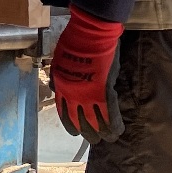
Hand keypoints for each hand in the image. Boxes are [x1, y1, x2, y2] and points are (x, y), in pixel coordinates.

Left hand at [50, 6, 123, 143]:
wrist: (89, 33)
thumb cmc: (74, 41)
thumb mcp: (59, 60)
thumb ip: (58, 76)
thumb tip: (54, 87)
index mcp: (61, 87)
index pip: (64, 112)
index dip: (70, 124)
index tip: (74, 131)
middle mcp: (72, 95)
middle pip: (78, 121)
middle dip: (86, 132)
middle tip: (93, 139)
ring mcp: (88, 95)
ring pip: (94, 121)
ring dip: (100, 132)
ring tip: (106, 139)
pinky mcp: (104, 92)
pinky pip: (109, 114)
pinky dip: (113, 125)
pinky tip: (117, 133)